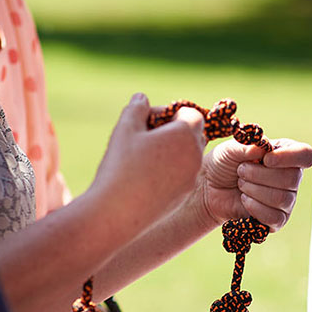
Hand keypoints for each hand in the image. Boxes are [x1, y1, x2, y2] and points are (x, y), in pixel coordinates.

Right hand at [90, 94, 205, 233]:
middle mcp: (195, 157)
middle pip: (193, 135)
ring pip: (188, 156)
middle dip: (174, 131)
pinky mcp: (182, 197)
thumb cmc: (121, 165)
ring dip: (171, 151)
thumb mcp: (125, 128)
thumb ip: (136, 108)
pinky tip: (143, 176)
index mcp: (186, 136)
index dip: (171, 113)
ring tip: (142, 156)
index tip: (149, 120)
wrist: (116, 213)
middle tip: (146, 136)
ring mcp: (191, 179)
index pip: (192, 114)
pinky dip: (168, 171)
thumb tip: (142, 98)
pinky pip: (181, 176)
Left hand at [199, 138, 311, 229]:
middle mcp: (291, 177)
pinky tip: (244, 201)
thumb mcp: (231, 148)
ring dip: (254, 190)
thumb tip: (264, 149)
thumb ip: (249, 146)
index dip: (289, 158)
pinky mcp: (277, 220)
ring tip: (241, 185)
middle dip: (260, 175)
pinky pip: (276, 218)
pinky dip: (256, 208)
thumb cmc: (223, 164)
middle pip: (292, 178)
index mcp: (286, 154)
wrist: (209, 188)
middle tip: (241, 171)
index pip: (305, 155)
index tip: (266, 159)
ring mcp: (286, 200)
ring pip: (282, 198)